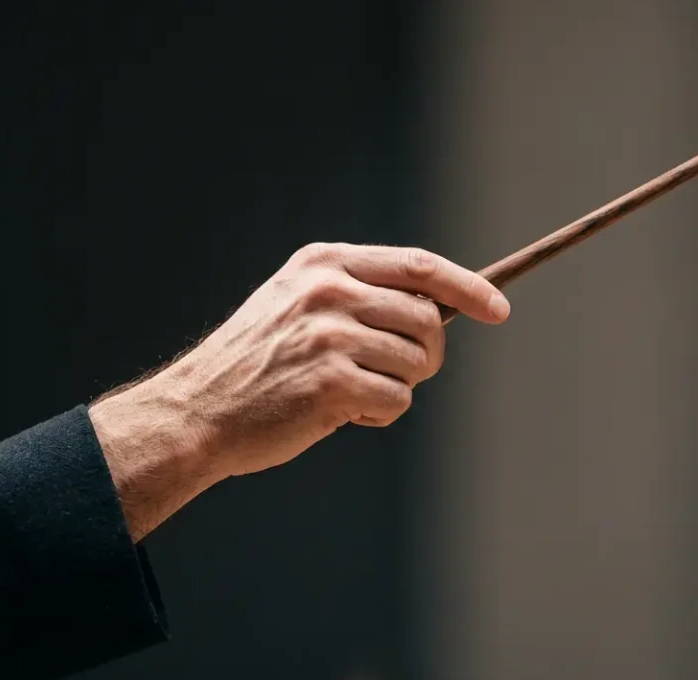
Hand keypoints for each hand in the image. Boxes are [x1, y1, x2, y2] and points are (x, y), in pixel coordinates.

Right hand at [89, 243, 509, 538]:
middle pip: (428, 319)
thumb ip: (361, 294)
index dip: (468, 288)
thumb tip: (442, 309)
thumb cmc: (258, 363)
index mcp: (324, 263)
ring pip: (417, 363)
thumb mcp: (300, 302)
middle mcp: (329, 291)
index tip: (498, 309)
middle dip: (428, 355)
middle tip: (399, 375)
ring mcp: (330, 335)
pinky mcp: (331, 382)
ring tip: (351, 393)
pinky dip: (380, 413)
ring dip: (397, 387)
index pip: (419, 266)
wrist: (199, 411)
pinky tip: (341, 413)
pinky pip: (398, 401)